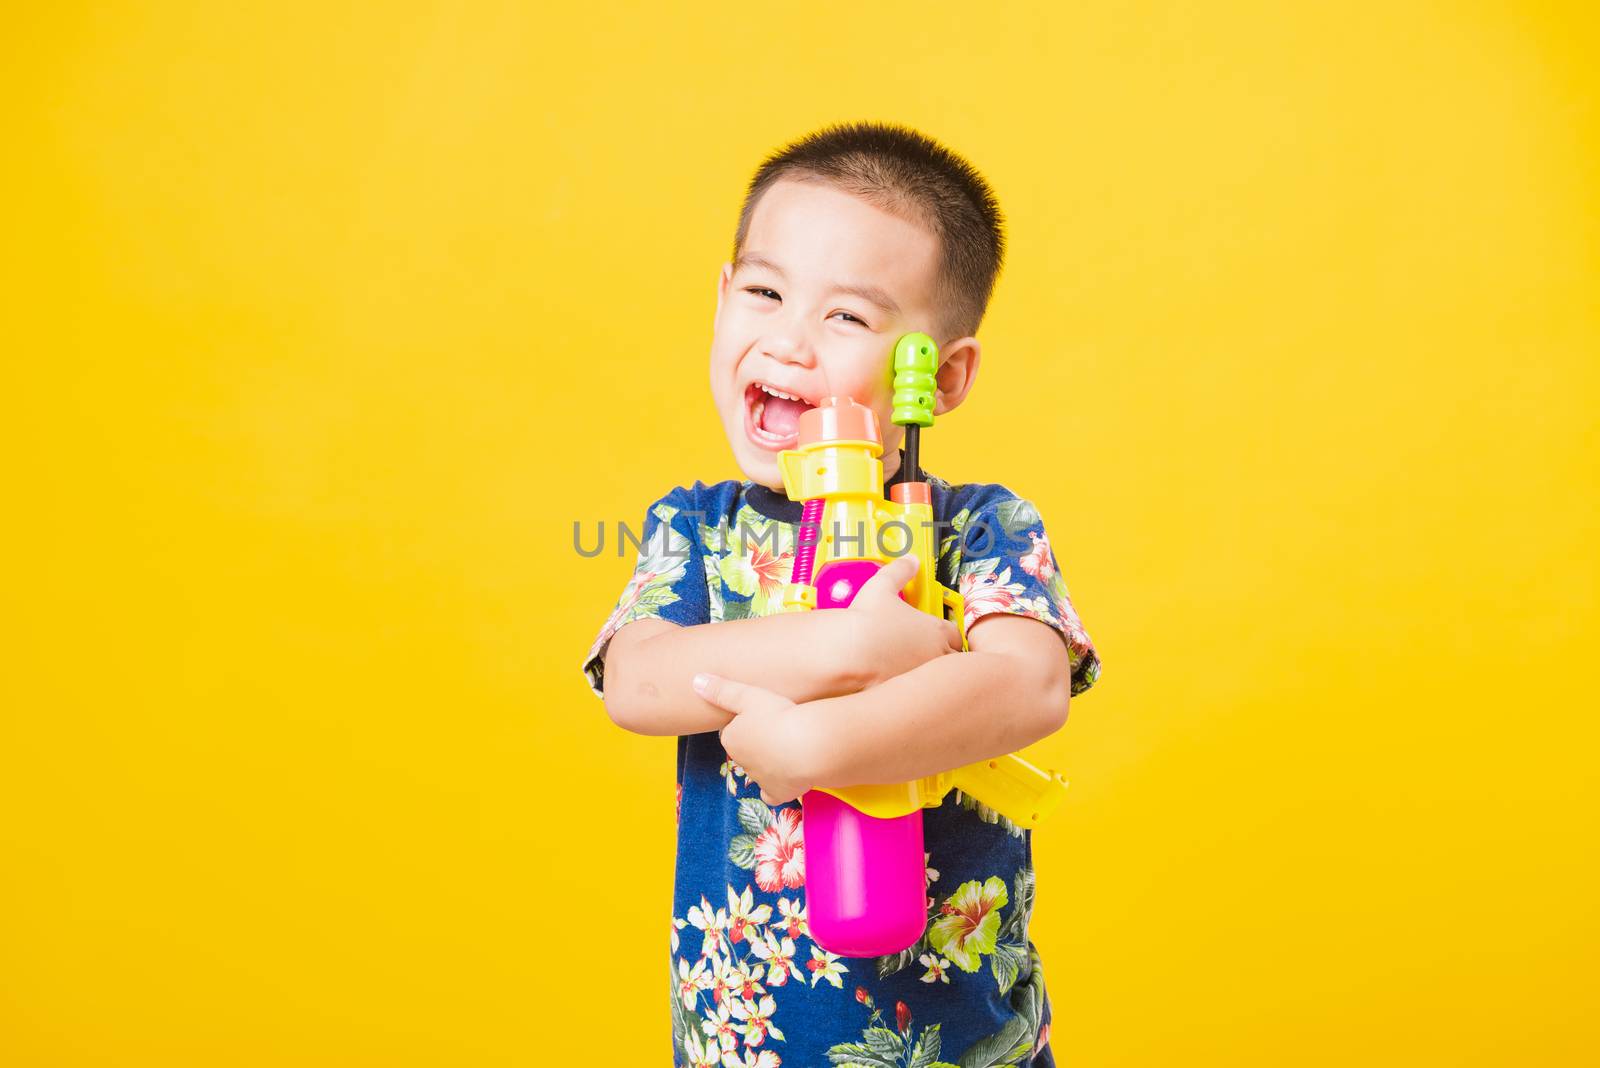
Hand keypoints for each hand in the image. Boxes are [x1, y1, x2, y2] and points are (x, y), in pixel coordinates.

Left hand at [692, 673, 816, 804]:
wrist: (808, 747)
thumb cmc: (778, 716)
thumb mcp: (748, 696)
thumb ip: (722, 690)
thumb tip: (696, 681)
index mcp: (732, 739)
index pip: (731, 732)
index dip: (744, 724)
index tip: (759, 716)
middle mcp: (741, 762)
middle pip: (745, 752)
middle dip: (756, 743)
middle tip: (775, 729)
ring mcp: (760, 779)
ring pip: (758, 771)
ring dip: (768, 762)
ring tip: (787, 748)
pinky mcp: (779, 793)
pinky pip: (772, 795)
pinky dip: (776, 789)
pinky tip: (786, 779)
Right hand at [840, 555, 963, 687]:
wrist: (849, 652)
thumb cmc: (866, 621)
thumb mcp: (881, 587)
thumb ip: (899, 571)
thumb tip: (910, 559)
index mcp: (934, 631)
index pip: (954, 635)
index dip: (947, 634)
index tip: (938, 634)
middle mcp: (934, 656)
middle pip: (953, 661)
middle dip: (944, 657)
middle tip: (928, 654)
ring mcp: (922, 678)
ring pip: (939, 682)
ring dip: (931, 677)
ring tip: (914, 674)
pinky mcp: (907, 695)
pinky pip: (918, 697)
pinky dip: (912, 693)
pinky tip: (898, 689)